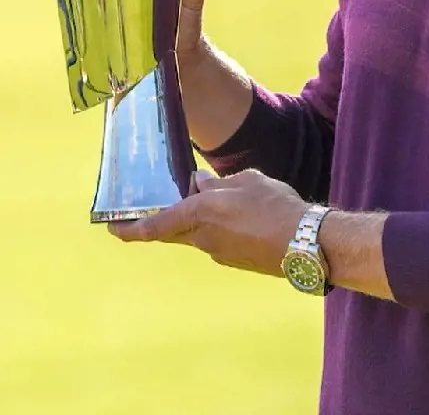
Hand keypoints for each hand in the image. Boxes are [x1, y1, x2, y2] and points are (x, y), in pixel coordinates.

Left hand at [108, 168, 307, 275]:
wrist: (304, 243)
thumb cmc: (275, 205)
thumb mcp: (246, 180)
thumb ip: (216, 183)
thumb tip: (196, 184)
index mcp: (200, 214)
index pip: (154, 226)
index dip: (130, 228)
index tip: (111, 227)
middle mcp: (202, 238)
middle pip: (174, 230)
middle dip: (166, 218)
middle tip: (165, 203)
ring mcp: (218, 253)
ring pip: (199, 233)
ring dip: (204, 218)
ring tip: (231, 199)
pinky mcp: (234, 261)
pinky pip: (219, 240)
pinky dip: (222, 228)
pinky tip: (246, 215)